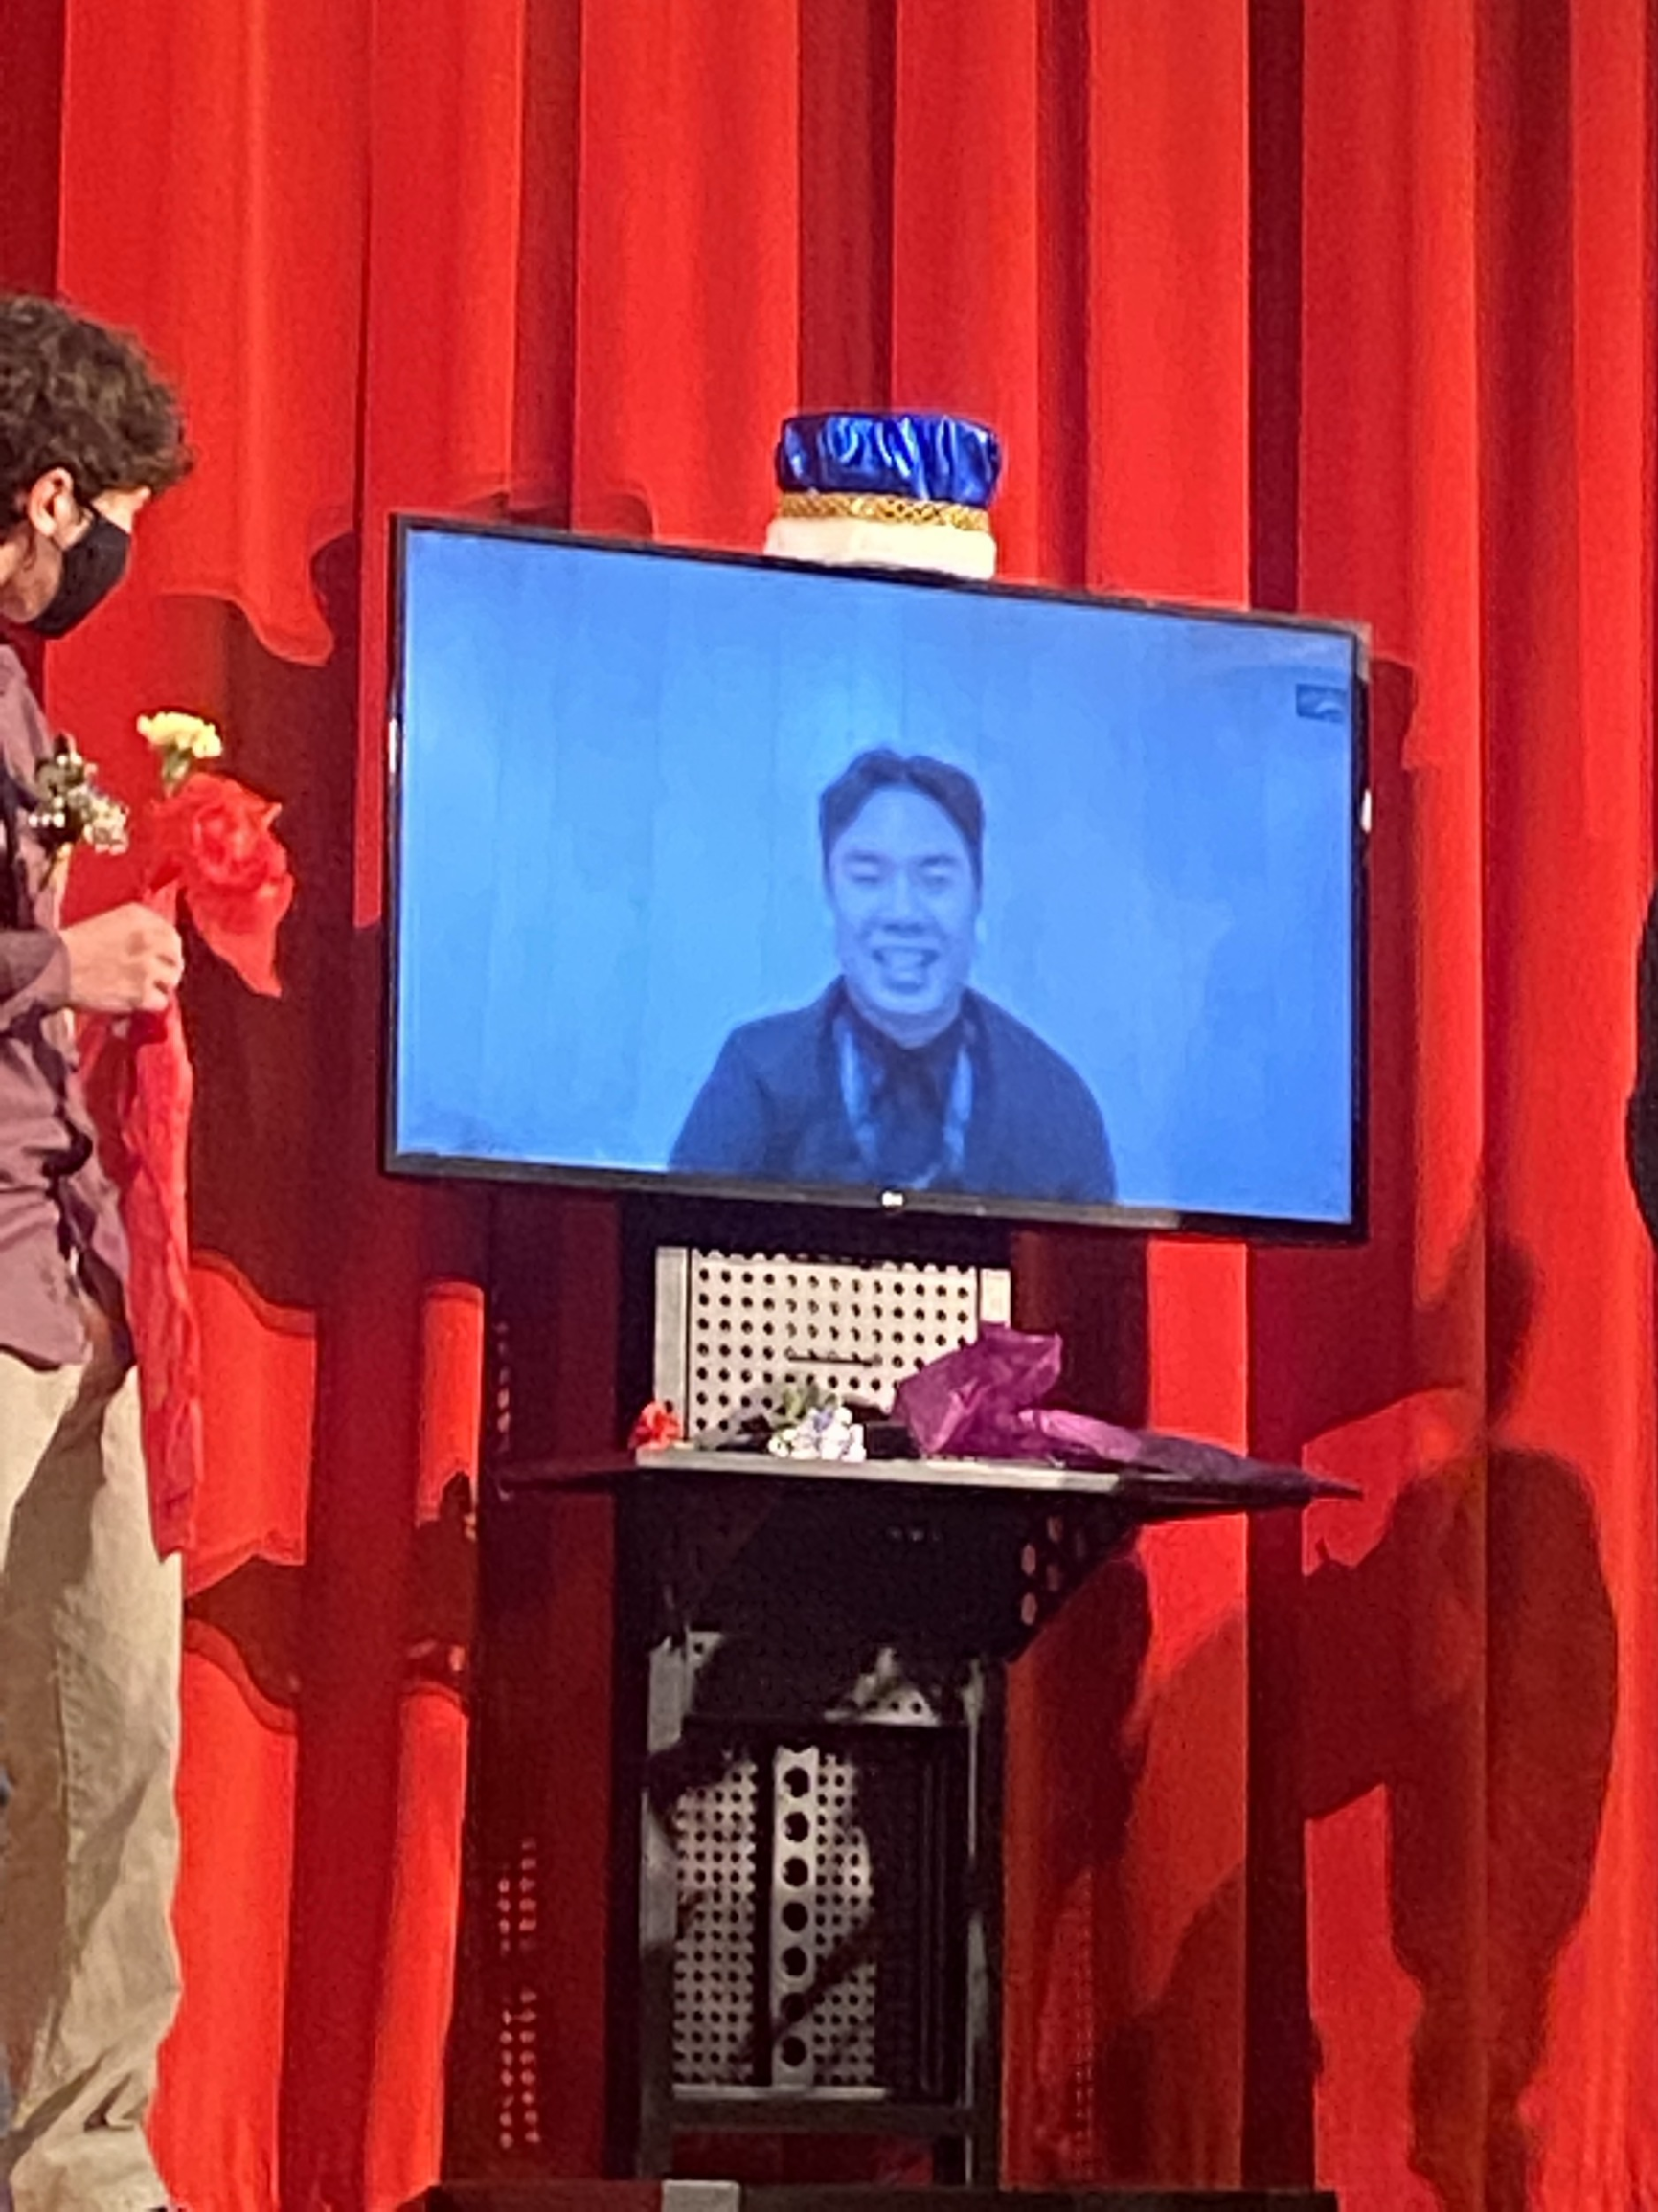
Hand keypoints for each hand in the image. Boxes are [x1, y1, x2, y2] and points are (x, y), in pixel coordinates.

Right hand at [59, 903, 183, 1014]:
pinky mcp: (141, 992)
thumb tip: (161, 949)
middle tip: (153, 978)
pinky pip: (161, 1002)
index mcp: (139, 917)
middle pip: (176, 959)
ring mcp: (147, 967)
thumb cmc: (74, 946)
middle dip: (167, 969)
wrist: (55, 967)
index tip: (161, 959)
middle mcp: (149, 939)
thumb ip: (137, 931)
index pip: (171, 935)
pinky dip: (149, 1004)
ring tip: (140, 989)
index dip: (168, 951)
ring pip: (172, 981)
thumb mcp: (108, 923)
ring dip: (159, 987)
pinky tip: (133, 1000)